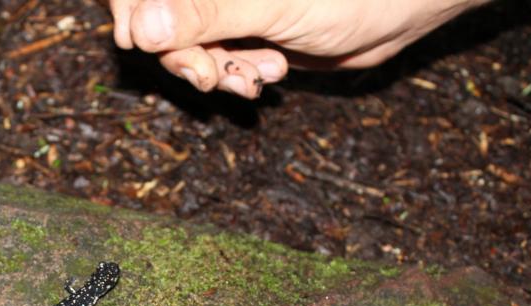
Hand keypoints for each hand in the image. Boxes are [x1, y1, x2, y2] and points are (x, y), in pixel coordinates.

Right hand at [110, 0, 490, 98]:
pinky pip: (218, 59)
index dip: (131, 9)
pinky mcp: (245, 30)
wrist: (399, 12)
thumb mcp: (271, 6)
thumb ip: (205, 14)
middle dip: (182, 53)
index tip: (136, 38)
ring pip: (189, 45)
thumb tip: (140, 27)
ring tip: (255, 74)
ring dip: (214, 69)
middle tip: (208, 74)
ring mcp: (228, 8)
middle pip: (161, 21)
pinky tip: (267, 73)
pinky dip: (235, 74)